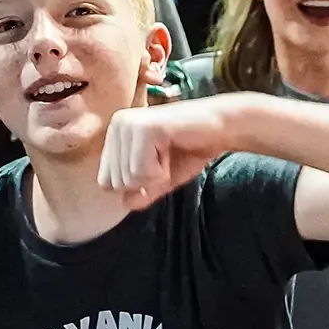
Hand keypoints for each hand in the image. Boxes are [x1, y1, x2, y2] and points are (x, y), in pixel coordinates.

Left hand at [97, 98, 235, 207]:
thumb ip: (142, 192)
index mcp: (115, 133)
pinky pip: (141, 172)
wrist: (222, 128)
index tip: (157, 165)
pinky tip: (172, 150)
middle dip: (146, 181)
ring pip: (128, 179)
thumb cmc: (191, 148)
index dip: (135, 184)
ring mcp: (129, 124)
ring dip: (156, 176)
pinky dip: (162, 172)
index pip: (106, 182)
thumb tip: (126, 203)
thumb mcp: (161, 178)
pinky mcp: (144, 129)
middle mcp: (117, 124)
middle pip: (116, 183)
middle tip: (167, 158)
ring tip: (170, 152)